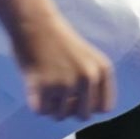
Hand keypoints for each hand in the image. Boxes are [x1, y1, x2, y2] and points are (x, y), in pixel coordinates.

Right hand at [0, 0, 116, 120]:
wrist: (35, 23)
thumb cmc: (59, 41)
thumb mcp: (88, 58)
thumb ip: (94, 83)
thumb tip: (87, 115)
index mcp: (103, 69)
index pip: (104, 107)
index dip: (90, 105)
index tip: (78, 98)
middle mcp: (88, 77)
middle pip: (83, 115)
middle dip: (70, 109)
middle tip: (58, 92)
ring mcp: (66, 83)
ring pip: (60, 115)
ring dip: (51, 105)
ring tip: (46, 84)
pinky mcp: (43, 87)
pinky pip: (41, 112)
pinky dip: (36, 103)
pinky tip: (35, 85)